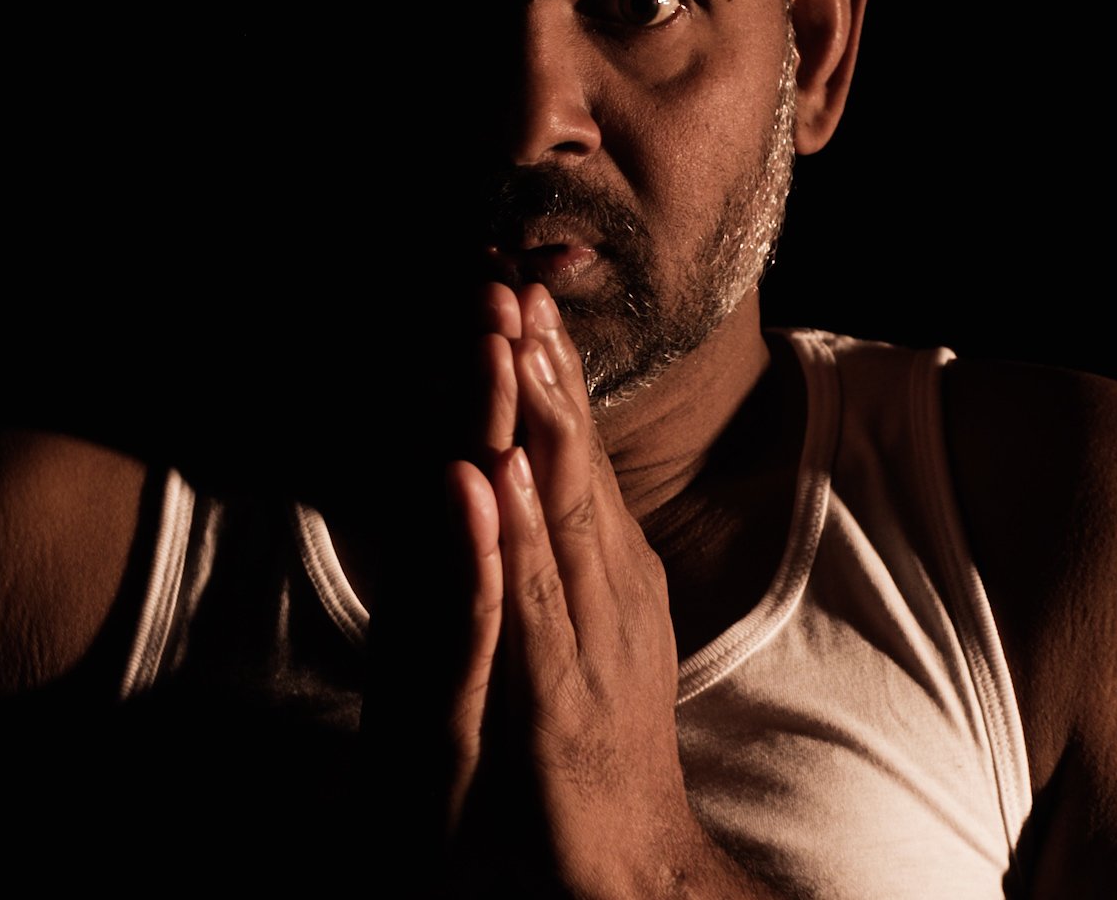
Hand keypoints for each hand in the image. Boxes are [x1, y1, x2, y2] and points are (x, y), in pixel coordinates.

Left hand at [444, 284, 761, 896]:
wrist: (626, 860)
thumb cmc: (598, 744)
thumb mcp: (586, 631)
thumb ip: (565, 559)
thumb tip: (537, 483)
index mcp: (605, 571)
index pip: (576, 455)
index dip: (553, 372)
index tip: (526, 290)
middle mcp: (603, 590)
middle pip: (572, 462)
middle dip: (545, 368)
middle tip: (519, 276)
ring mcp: (581, 640)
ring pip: (555, 514)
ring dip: (533, 423)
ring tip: (512, 338)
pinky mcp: (550, 696)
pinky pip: (526, 606)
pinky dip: (510, 539)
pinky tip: (490, 478)